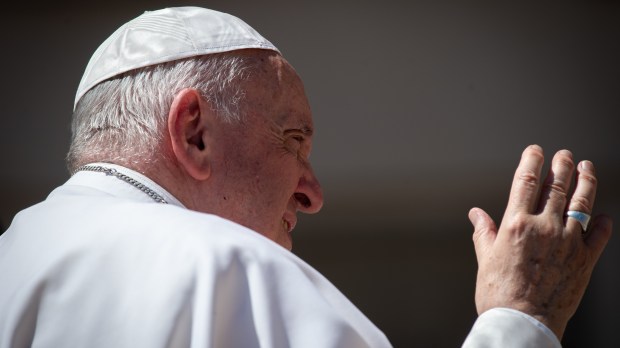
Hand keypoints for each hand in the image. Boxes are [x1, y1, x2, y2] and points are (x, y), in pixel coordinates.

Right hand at [468, 145, 611, 338]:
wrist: (523, 323)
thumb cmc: (499, 294)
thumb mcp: (485, 259)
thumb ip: (484, 232)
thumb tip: (476, 214)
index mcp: (516, 224)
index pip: (526, 181)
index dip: (532, 161)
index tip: (535, 151)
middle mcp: (544, 227)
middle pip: (557, 186)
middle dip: (561, 165)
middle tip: (564, 155)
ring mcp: (568, 242)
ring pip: (582, 202)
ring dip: (586, 181)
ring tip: (587, 167)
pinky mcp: (585, 260)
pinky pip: (599, 234)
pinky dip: (602, 222)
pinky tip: (603, 215)